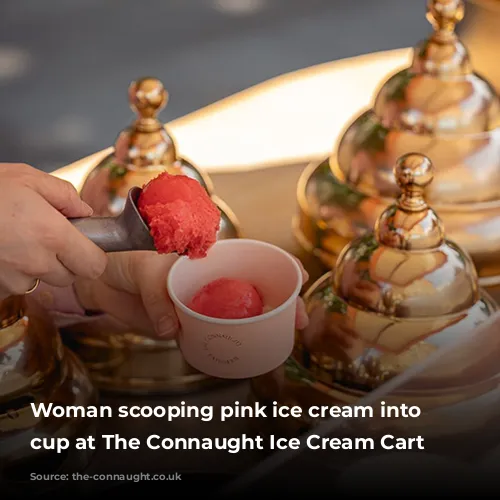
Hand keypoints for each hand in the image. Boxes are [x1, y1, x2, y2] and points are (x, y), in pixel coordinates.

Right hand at [0, 163, 106, 299]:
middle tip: (49, 236)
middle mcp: (36, 263)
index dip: (94, 256)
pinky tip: (3, 249)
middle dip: (67, 259)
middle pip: (71, 276)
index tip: (88, 245)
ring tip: (19, 239)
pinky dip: (15, 271)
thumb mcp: (28, 178)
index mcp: (53, 235)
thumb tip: (85, 212)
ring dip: (39, 266)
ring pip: (43, 281)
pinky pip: (17, 285)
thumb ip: (66, 196)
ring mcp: (13, 279)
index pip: (95, 266)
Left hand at [75, 251, 309, 338]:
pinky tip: (238, 353)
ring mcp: (200, 302)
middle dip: (281, 304)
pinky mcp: (185, 323)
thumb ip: (159, 293)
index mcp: (208, 255)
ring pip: (236, 316)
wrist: (100, 278)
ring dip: (257, 329)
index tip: (298, 282)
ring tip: (278, 340)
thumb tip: (170, 328)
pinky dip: (223, 345)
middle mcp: (211, 278)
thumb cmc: (124, 256)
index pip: (254, 257)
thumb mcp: (145, 267)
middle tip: (298, 322)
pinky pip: (209, 335)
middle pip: (255, 289)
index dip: (281, 268)